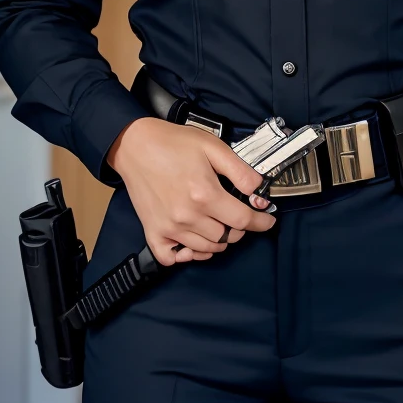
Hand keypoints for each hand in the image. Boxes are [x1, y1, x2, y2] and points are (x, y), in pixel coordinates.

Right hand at [106, 117, 276, 266]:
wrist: (135, 145)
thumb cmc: (173, 143)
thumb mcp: (213, 147)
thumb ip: (240, 171)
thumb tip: (259, 191)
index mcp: (205, 194)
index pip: (243, 220)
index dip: (260, 222)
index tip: (267, 221)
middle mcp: (188, 216)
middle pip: (226, 238)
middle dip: (240, 229)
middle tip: (239, 215)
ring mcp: (169, 227)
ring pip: (206, 249)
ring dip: (219, 241)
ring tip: (220, 225)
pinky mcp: (153, 232)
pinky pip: (173, 259)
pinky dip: (187, 256)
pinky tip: (193, 243)